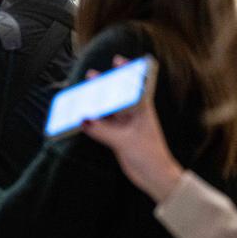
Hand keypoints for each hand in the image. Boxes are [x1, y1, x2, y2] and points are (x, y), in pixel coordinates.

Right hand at [82, 56, 182, 202]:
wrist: (155, 177)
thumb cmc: (150, 155)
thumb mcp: (124, 141)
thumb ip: (102, 131)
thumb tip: (84, 121)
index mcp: (143, 111)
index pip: (135, 86)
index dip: (127, 72)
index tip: (118, 60)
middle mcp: (134, 116)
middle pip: (117, 97)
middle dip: (105, 86)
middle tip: (91, 75)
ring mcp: (126, 127)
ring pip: (108, 112)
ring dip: (96, 106)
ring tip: (81, 95)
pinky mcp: (119, 139)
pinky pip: (103, 127)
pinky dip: (93, 123)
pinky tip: (81, 119)